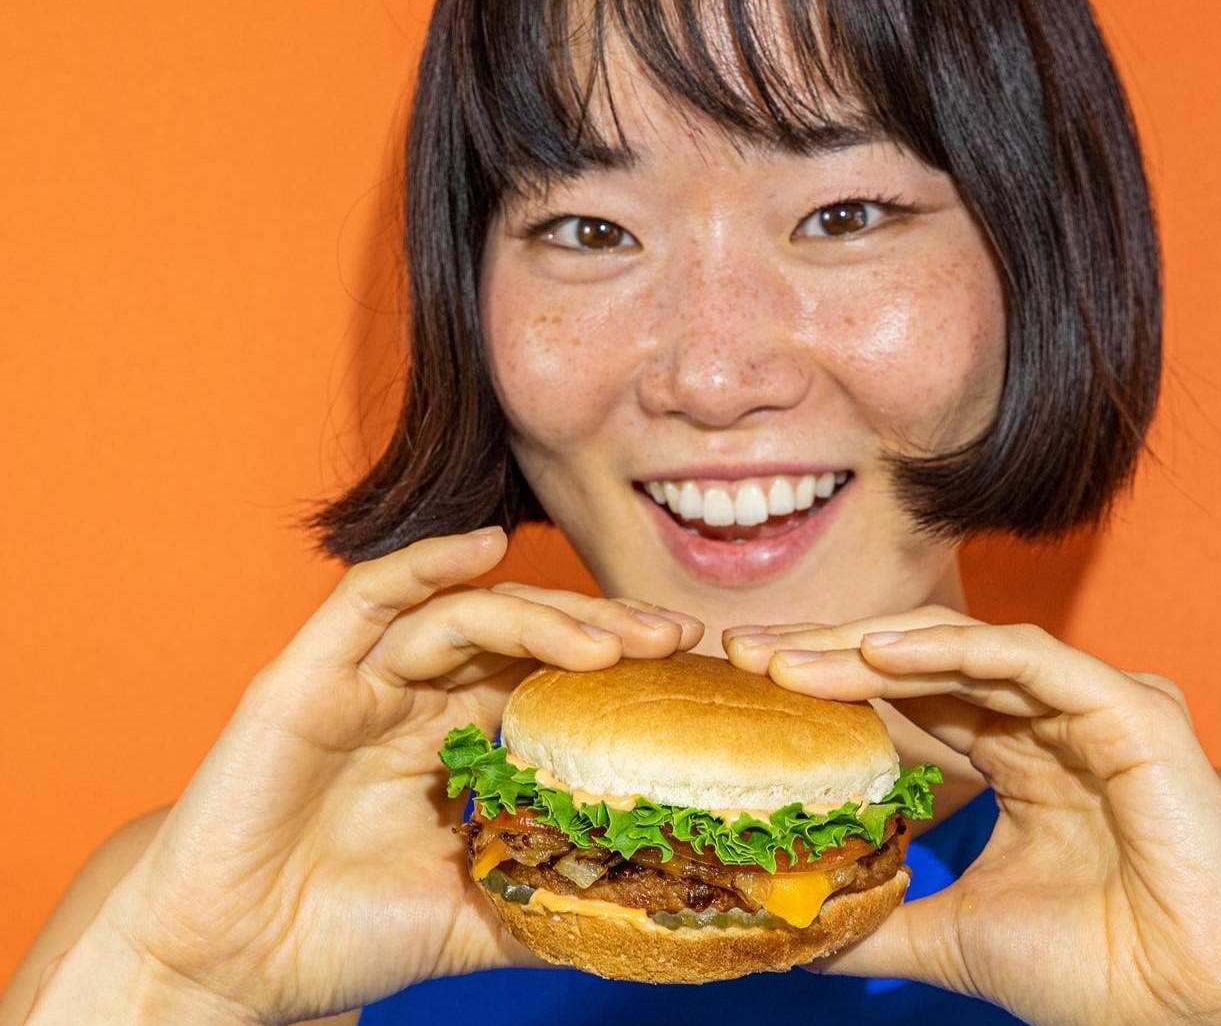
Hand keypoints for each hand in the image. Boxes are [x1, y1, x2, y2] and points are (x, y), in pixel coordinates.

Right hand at [92, 528, 701, 1024]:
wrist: (228, 968)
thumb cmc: (342, 936)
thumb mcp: (476, 920)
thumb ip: (549, 904)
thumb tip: (647, 920)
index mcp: (457, 738)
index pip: (552, 676)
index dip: (620, 665)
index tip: (693, 669)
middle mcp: (417, 696)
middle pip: (524, 633)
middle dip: (604, 629)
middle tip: (676, 640)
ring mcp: (362, 682)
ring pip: (466, 615)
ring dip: (542, 617)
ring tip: (611, 646)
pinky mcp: (305, 678)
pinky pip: (366, 600)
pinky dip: (426, 564)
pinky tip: (482, 549)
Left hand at [725, 610, 1220, 1025]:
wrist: (1195, 1020)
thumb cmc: (1101, 977)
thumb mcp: (954, 935)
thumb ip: (879, 918)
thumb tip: (790, 925)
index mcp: (1020, 757)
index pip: (909, 697)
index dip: (829, 684)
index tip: (749, 684)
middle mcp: (1054, 718)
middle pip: (925, 660)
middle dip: (831, 652)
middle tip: (747, 653)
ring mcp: (1095, 706)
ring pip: (966, 648)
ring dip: (870, 648)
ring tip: (790, 662)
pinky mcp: (1133, 709)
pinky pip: (1027, 660)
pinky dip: (950, 650)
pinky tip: (875, 656)